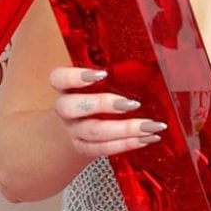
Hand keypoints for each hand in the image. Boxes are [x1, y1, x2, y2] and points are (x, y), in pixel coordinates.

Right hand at [50, 67, 165, 158]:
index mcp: (66, 88)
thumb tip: (151, 62)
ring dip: (126, 129)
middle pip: (72, 108)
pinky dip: (128, 143)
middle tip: (133, 103)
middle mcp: (66, 109)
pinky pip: (104, 148)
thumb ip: (114, 74)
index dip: (76, 77)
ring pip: (94, 132)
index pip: (59, 78)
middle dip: (103, 104)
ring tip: (150, 125)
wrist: (71, 130)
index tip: (101, 74)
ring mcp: (74, 131)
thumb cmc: (92, 98)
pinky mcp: (84, 148)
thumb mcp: (97, 83)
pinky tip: (148, 138)